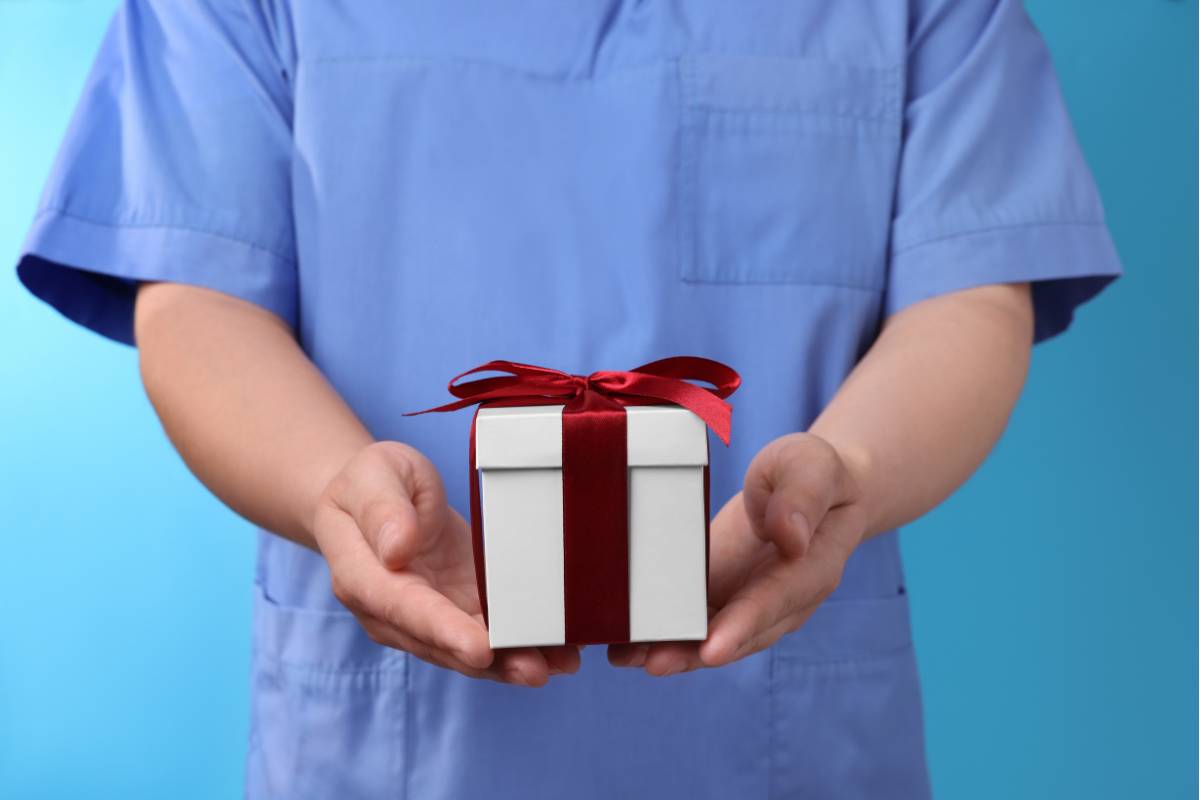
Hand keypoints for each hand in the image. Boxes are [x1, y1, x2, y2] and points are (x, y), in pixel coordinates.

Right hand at [314, 441, 580, 684]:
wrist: (375, 495)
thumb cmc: (370, 482)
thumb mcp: (372, 476)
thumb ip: (382, 510)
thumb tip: (397, 549)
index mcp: (363, 577)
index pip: (405, 609)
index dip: (444, 631)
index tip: (479, 649)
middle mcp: (392, 611)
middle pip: (443, 643)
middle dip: (492, 660)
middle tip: (538, 669)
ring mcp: (427, 616)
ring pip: (469, 649)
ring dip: (514, 660)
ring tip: (560, 663)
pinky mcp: (457, 610)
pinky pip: (488, 632)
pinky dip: (522, 642)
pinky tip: (559, 648)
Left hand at [608, 433, 866, 674]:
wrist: (810, 486)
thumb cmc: (814, 473)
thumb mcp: (812, 467)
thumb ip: (802, 497)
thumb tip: (790, 536)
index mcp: (809, 568)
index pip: (774, 601)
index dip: (742, 627)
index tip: (712, 649)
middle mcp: (779, 598)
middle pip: (736, 634)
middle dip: (694, 652)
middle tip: (653, 663)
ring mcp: (747, 600)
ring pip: (710, 635)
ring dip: (670, 650)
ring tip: (626, 657)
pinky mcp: (720, 593)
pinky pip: (692, 619)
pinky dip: (661, 633)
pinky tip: (625, 644)